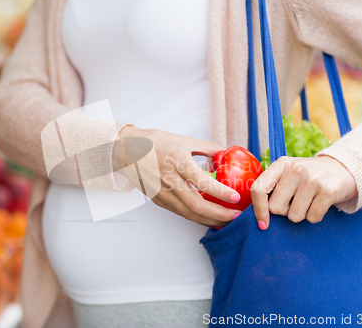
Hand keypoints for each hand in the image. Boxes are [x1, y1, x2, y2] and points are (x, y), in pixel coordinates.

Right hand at [113, 126, 242, 226]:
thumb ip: (207, 147)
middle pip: (196, 205)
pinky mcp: (157, 200)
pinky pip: (180, 213)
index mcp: (177, 161)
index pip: (202, 182)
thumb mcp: (183, 139)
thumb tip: (227, 153)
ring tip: (226, 221)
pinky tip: (209, 218)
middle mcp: (168, 179)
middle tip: (236, 216)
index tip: (236, 197)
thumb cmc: (155, 142)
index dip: (220, 192)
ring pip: (189, 214)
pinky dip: (196, 218)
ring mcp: (161, 192)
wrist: (125, 150)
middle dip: (219, 214)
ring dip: (210, 220)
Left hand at [251, 156, 356, 229]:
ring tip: (309, 201)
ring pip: (294, 216)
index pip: (258, 189)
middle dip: (285, 211)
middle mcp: (295, 170)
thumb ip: (272, 187)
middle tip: (296, 202)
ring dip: (301, 214)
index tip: (263, 223)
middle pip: (276, 208)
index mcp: (281, 165)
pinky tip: (320, 204)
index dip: (258, 209)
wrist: (343, 168)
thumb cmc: (308, 176)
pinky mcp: (328, 191)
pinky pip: (312, 218)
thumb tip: (259, 216)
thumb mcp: (288, 173)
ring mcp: (312, 180)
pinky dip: (315, 216)